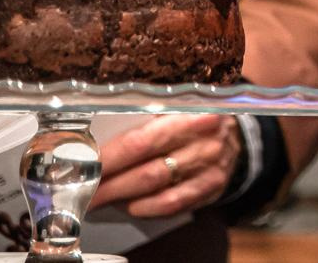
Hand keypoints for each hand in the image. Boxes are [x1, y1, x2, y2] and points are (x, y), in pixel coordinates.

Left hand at [90, 113, 242, 216]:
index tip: (83, 168)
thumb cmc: (191, 122)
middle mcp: (203, 140)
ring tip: (99, 200)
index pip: (140, 140)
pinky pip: (172, 204)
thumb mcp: (171, 110)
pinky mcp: (212, 188)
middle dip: (108, 185)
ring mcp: (210, 166)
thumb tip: (95, 147)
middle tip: (82, 192)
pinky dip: (146, 208)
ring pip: (157, 190)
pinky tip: (130, 205)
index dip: (108, 158)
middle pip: (147, 170)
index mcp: (188, 112)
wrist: (235, 135)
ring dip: (122, 198)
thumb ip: (141, 123)